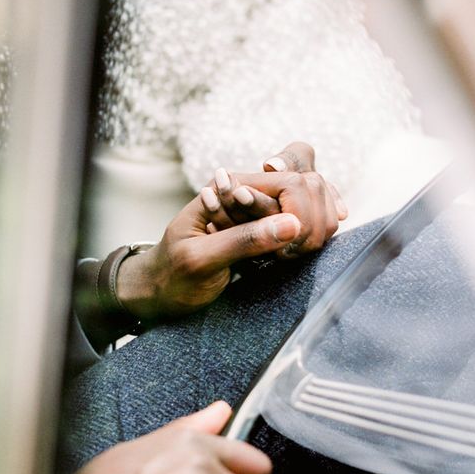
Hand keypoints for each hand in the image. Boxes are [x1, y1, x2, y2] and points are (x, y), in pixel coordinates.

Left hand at [116, 142, 346, 319]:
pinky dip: (313, 234)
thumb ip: (243, 240)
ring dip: (317, 226)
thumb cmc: (171, 275)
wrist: (158, 293)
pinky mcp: (265, 232)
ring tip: (296, 256)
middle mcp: (249, 193)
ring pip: (310, 200)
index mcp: (230, 189)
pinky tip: (308, 250)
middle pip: (306, 183)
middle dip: (313, 216)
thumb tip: (293, 224)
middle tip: (293, 254)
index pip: (288, 181)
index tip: (292, 245)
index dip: (302, 209)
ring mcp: (260, 212)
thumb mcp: (201, 259)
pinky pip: (301, 222)